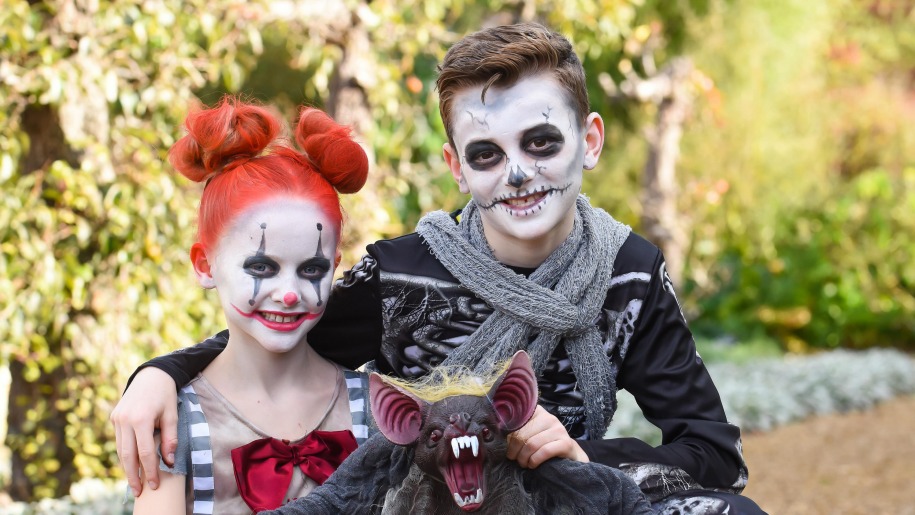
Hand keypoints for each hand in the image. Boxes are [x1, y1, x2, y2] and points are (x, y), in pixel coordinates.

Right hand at [110, 367, 177, 495]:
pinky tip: (131, 465)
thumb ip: (170, 438)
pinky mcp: (114, 418)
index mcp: (141, 418)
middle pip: (128, 455)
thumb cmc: (166, 395)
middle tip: (139, 492)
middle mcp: (125, 420)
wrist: (151, 375)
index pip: (145, 452)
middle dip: (133, 475)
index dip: (150, 470)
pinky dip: (124, 454)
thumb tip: (168, 462)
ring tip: (134, 482)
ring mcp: (117, 418)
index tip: (155, 484)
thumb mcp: (172, 414)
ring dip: (127, 467)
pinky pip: (119, 441)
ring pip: (120, 450)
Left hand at [506, 405, 589, 468]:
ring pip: (532, 444)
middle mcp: (549, 417)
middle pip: (522, 435)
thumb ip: (517, 429)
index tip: (507, 446)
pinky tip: (532, 464)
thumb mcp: (530, 433)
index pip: (516, 421)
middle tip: (515, 458)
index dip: (509, 436)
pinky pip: (544, 451)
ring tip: (523, 463)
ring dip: (524, 458)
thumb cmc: (544, 443)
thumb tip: (498, 431)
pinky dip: (534, 460)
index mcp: (537, 412)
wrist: (568, 453)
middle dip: (515, 450)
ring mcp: (559, 429)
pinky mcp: (566, 443)